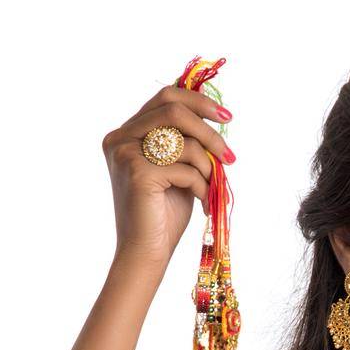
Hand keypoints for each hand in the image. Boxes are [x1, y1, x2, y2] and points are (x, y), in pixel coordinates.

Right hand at [102, 83, 235, 273]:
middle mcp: (120, 138)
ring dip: (208, 166)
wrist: (146, 252)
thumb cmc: (163, 214)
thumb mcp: (177, 169)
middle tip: (229, 155)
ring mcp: (126, 153)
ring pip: (184, 141)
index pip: (165, 97)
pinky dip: (201, 186)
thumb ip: (185, 141)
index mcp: (126, 133)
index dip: (198, 101)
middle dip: (209, 131)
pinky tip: (202, 203)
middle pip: (173, 109)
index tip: (225, 116)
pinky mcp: (138, 172)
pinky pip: (185, 169)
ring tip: (213, 188)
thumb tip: (213, 115)